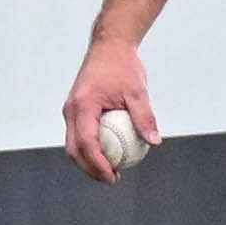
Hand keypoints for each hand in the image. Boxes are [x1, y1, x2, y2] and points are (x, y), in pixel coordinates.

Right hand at [63, 38, 163, 185]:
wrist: (108, 45)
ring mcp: (70, 110)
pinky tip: (111, 154)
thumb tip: (155, 142)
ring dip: (88, 161)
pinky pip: (79, 134)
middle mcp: (71, 110)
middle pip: (73, 149)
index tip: (113, 176)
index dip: (97, 164)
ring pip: (73, 144)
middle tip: (112, 179)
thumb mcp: (137, 92)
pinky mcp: (75, 109)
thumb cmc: (123, 66)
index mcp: (82, 106)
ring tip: (112, 171)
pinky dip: (90, 148)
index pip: (86, 143)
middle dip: (90, 169)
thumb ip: (144, 117)